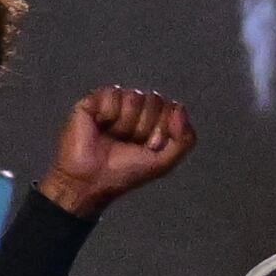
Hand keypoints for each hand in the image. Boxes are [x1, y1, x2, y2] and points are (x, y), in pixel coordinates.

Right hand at [39, 85, 191, 217]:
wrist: (91, 181)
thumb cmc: (125, 172)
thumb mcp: (164, 161)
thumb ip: (185, 138)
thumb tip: (179, 107)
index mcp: (153, 118)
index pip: (171, 107)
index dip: (162, 130)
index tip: (148, 147)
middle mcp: (135, 107)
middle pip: (154, 100)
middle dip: (144, 127)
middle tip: (128, 143)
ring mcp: (114, 102)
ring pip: (134, 97)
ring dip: (125, 124)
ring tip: (112, 137)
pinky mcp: (93, 101)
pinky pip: (113, 93)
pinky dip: (109, 114)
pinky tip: (100, 126)